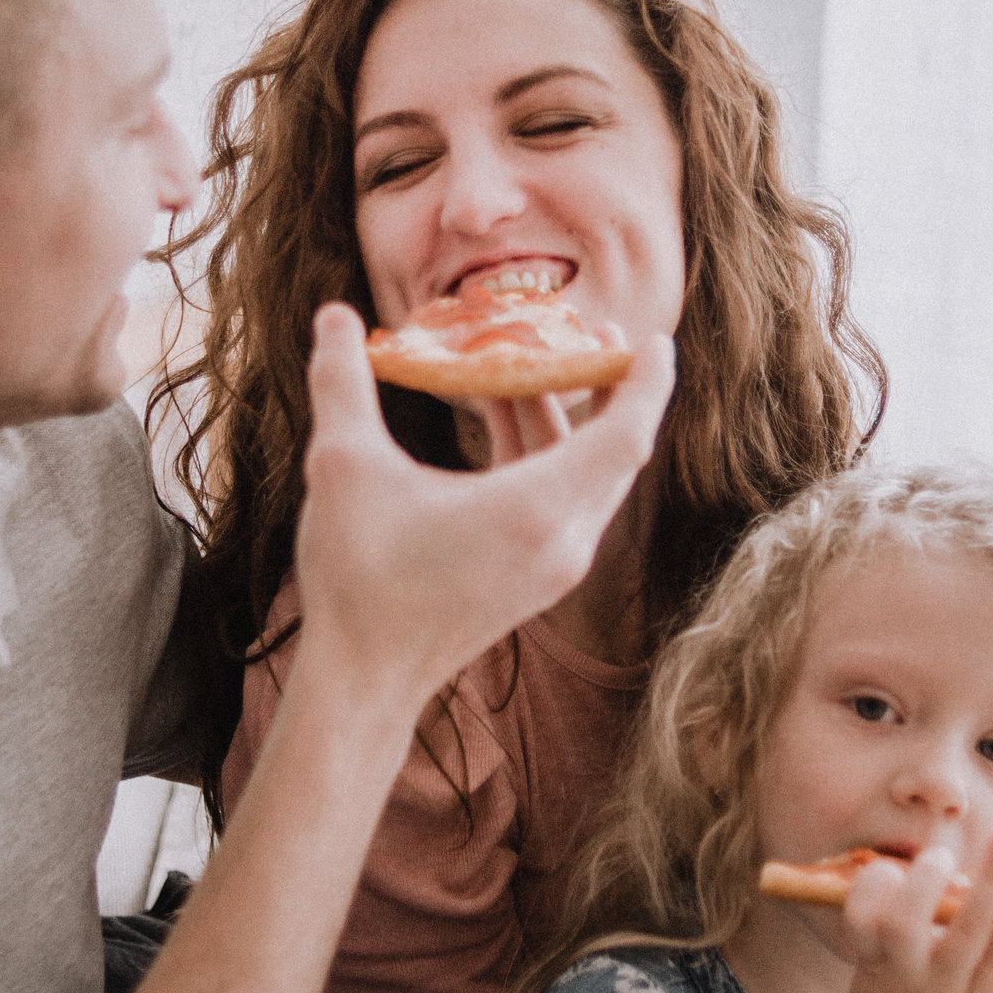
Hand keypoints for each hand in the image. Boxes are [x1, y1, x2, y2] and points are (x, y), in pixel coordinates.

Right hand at [291, 304, 671, 702]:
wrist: (364, 678)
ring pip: (587, 476)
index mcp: (536, 510)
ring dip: (568, 418)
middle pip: (616, 452)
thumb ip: (341, 381)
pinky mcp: (535, 580)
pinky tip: (500, 416)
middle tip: (592, 328)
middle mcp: (562, 541)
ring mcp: (554, 567)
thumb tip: (335, 313)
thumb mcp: (342, 465)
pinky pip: (564, 500)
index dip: (647, 382)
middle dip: (608, 387)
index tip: (657, 338)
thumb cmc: (358, 577)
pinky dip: (545, 453)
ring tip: (533, 362)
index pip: (627, 434)